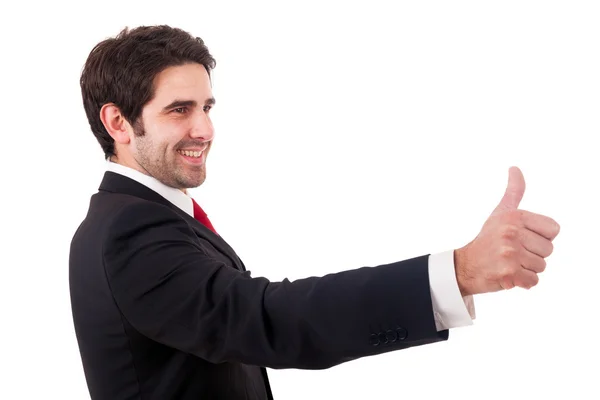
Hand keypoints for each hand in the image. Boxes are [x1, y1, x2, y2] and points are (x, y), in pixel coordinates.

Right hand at [454, 166, 559, 295]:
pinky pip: (533, 281)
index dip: (539, 237)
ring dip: (527, 269)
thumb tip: (515, 168)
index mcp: (514, 216)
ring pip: (541, 266)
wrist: (465, 265)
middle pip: (548, 250)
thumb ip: (513, 191)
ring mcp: (510, 253)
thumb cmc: (487, 239)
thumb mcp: (500, 212)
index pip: (553, 230)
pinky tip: (508, 275)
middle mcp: (511, 232)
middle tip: (512, 253)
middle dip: (533, 255)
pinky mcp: (509, 273)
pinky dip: (523, 282)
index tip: (521, 238)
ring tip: (509, 263)